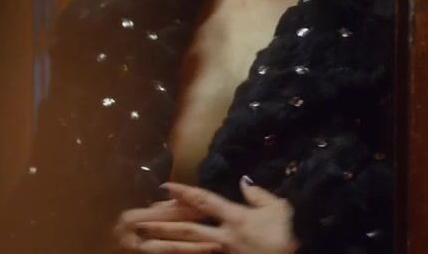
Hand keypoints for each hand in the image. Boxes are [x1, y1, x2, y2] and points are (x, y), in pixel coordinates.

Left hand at [133, 178, 298, 253]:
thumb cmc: (289, 233)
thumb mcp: (278, 208)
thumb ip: (258, 195)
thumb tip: (244, 182)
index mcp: (236, 217)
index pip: (204, 201)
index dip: (184, 192)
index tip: (165, 186)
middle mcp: (225, 237)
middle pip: (187, 229)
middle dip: (161, 225)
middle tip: (138, 222)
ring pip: (190, 249)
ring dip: (167, 246)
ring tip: (145, 244)